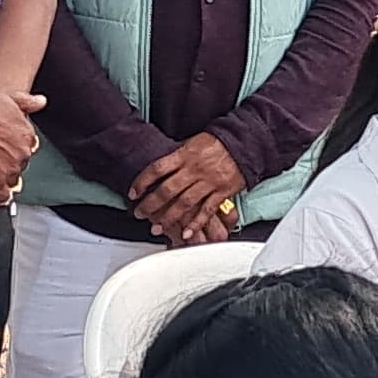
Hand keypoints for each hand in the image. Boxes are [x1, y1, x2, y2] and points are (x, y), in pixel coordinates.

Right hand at [0, 85, 44, 199]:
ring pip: (12, 181)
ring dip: (3, 178)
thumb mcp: (8, 96)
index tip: (4, 147)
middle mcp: (23, 153)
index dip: (14, 148)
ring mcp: (10, 169)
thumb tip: (41, 102)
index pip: (27, 147)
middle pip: (20, 164)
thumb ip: (27, 101)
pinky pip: (3, 197)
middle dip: (9, 162)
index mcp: (27, 135)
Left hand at [128, 134, 249, 245]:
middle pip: (167, 190)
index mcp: (184, 155)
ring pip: (184, 203)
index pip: (157, 169)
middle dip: (150, 204)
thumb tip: (161, 169)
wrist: (244, 142)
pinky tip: (186, 234)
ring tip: (157, 228)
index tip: (133, 192)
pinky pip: (206, 211)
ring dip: (169, 218)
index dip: (142, 182)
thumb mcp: (193, 143)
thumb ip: (178, 157)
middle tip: (139, 214)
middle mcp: (194, 170)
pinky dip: (196, 224)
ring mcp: (208, 182)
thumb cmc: (218, 142)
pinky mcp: (222, 192)